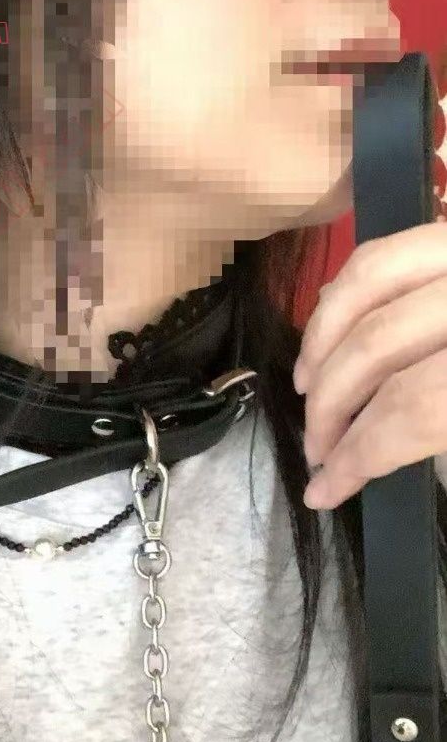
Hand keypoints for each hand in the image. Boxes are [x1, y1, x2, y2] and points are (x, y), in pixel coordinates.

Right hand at [292, 221, 446, 509]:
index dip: (357, 457)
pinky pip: (386, 251)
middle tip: (317, 447)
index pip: (411, 409)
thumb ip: (440, 432)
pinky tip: (334, 330)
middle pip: (375, 346)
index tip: (323, 490)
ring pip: (367, 280)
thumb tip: (371, 451)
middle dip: (330, 406)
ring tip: (307, 386)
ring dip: (320, 340)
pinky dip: (345, 292)